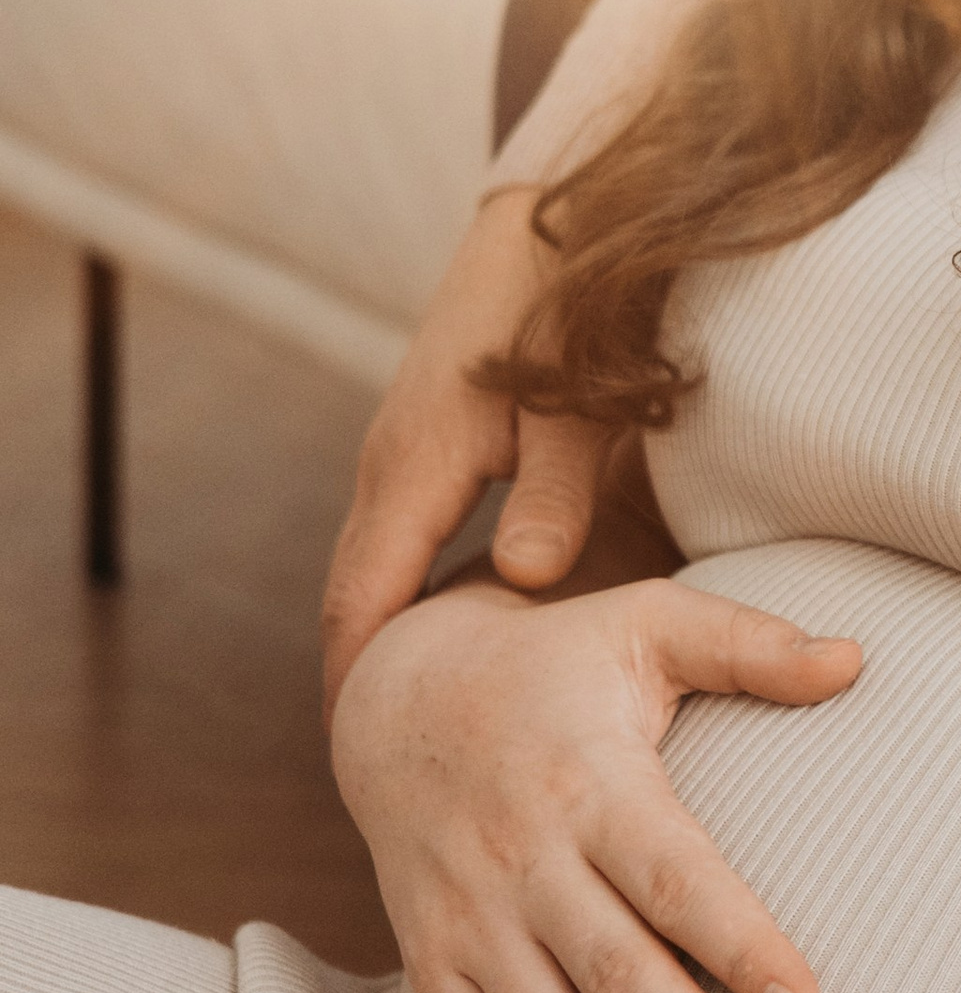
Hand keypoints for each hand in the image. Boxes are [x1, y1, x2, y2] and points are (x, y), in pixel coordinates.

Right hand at [322, 189, 611, 712]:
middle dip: (355, 676)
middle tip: (369, 766)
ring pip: (370, 564)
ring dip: (373, 635)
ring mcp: (401, 450)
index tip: (359, 757)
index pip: (362, 601)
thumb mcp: (576, 410)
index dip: (357, 682)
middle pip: (353, 594)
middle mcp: (390, 465)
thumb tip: (524, 580)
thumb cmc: (571, 315)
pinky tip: (432, 631)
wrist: (552, 226)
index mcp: (415, 469)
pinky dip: (395, 592)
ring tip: (393, 718)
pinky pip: (392, 537)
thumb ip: (555, 494)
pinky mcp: (425, 438)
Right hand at [332, 577, 861, 992]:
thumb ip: (749, 645)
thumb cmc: (552, 662)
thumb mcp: (645, 623)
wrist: (394, 693)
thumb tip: (858, 659)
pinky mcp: (432, 957)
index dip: (739, 944)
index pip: (674, 875)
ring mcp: (471, 916)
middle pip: (614, 971)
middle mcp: (525, 857)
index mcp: (590, 780)